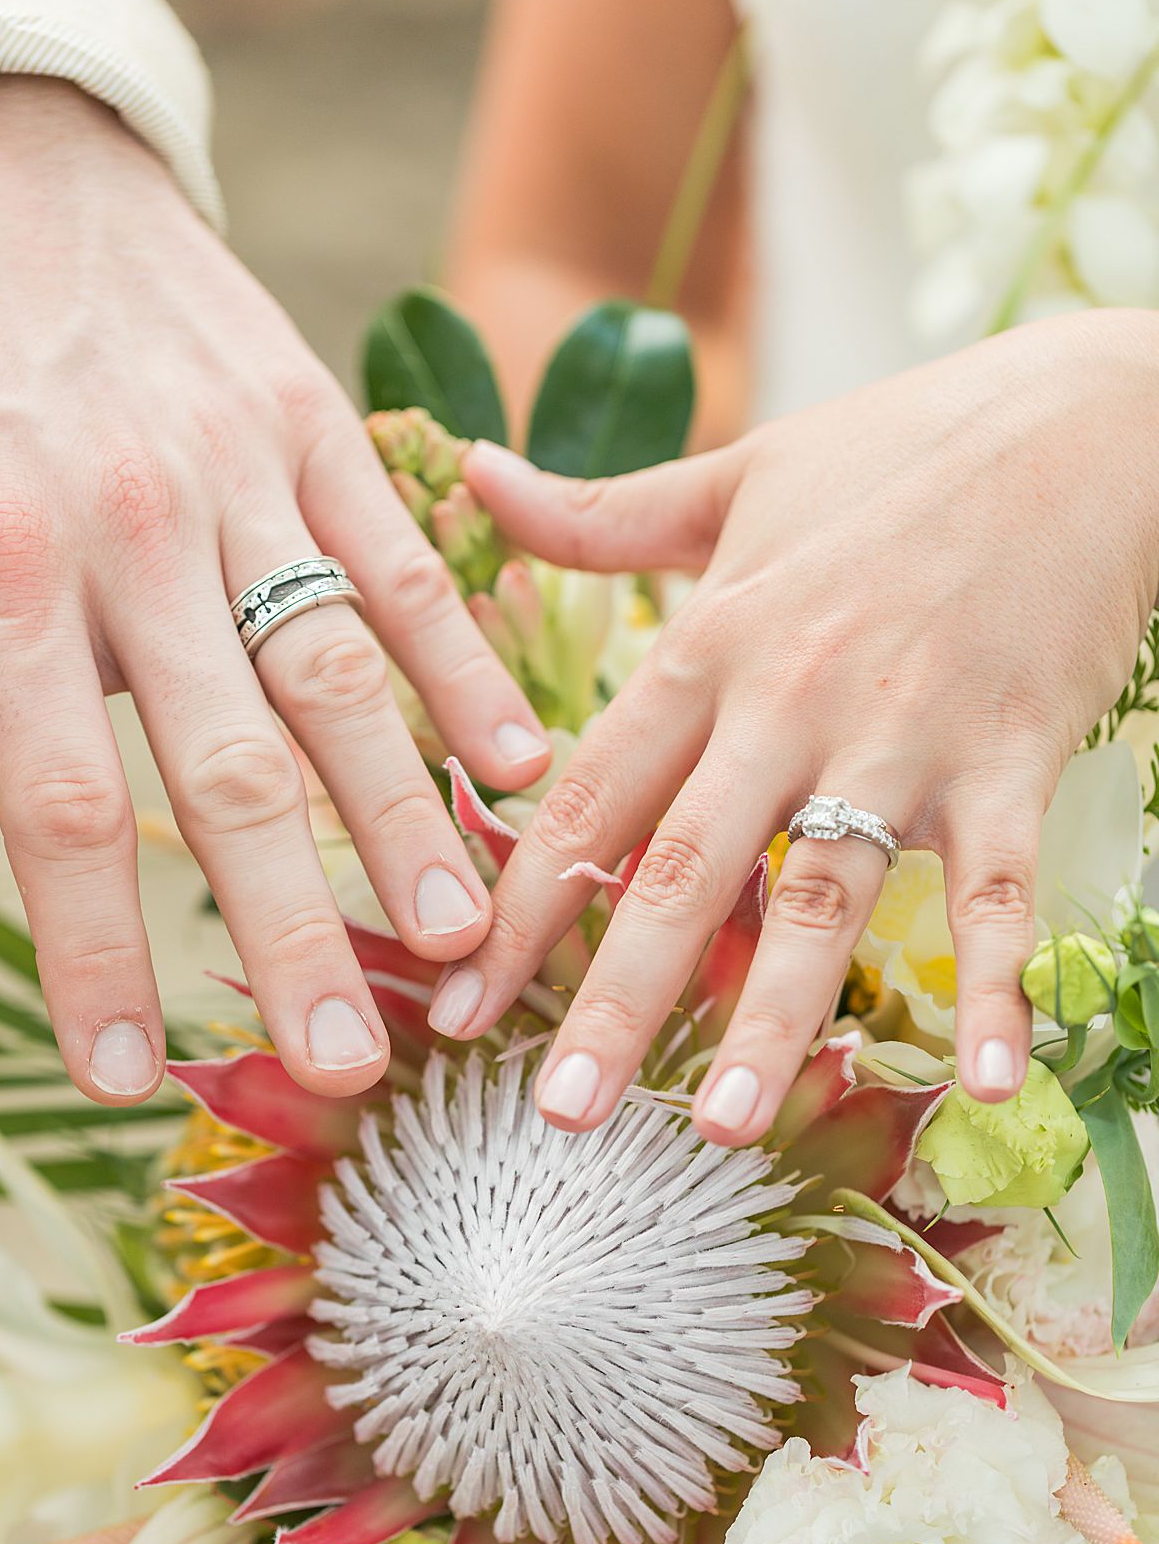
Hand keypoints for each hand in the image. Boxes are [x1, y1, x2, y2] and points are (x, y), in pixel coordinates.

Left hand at [0, 79, 549, 1103]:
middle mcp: (127, 538)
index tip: (132, 1075)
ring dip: (402, 820)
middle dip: (288, 924)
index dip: (97, 948)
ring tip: (461, 936)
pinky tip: (520, 762)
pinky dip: (466, 669)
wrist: (12, 179)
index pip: (54, 802)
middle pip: (223, 769)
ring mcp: (237, 481)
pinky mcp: (316, 430)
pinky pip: (403, 566)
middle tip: (349, 1054)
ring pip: (335, 678)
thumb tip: (51, 836)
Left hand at [428, 310, 1158, 1142]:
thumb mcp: (733, 474)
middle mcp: (789, 699)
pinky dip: (997, 981)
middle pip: (685, 868)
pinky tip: (992, 1079)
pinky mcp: (1012, 757)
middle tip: (558, 1109)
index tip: (461, 1000)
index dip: (521, 906)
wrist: (1084, 421)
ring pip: (823, 894)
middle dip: (615, 997)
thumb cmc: (898, 451)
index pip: (591, 797)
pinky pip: (996, 886)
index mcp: (710, 642)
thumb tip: (469, 470)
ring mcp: (902, 735)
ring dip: (772, 1017)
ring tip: (718, 1122)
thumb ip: (597, 512)